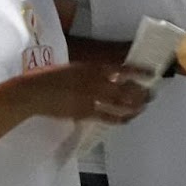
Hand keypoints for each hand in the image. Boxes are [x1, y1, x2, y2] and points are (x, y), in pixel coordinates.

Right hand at [25, 62, 150, 122]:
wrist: (33, 92)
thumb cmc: (50, 78)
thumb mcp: (74, 68)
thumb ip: (92, 72)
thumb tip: (110, 77)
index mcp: (92, 67)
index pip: (122, 69)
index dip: (139, 71)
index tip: (151, 73)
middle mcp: (95, 82)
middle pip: (127, 88)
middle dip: (142, 92)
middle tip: (151, 93)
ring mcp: (91, 98)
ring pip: (121, 104)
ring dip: (136, 105)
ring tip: (144, 106)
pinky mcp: (85, 113)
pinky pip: (109, 117)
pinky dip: (122, 118)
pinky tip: (129, 118)